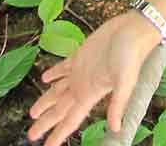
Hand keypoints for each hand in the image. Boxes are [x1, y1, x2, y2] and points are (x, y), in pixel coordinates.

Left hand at [26, 12, 158, 144]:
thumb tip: (115, 129)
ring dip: (45, 101)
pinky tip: (45, 78)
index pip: (70, 120)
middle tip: (31, 135)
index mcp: (90, 94)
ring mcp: (80, 71)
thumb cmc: (131, 55)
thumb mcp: (125, 82)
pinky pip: (62, 68)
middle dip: (45, 123)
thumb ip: (118, 105)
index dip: (58, 134)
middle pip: (59, 110)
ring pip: (57, 91)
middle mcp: (83, 85)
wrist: (134, 30)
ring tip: (33, 113)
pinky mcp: (81, 55)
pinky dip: (53, 74)